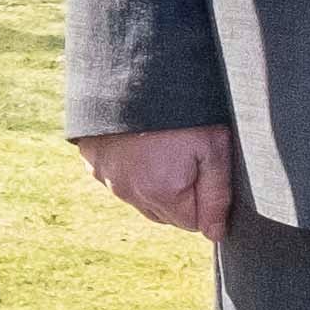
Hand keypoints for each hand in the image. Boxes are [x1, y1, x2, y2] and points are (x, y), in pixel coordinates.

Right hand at [78, 126, 238, 238]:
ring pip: (140, 198)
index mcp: (163, 193)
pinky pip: (117, 179)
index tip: (204, 167)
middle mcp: (130, 193)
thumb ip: (217, 197)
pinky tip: (139, 144)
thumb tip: (214, 234)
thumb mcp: (213, 148)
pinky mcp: (92, 161)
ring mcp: (107, 178)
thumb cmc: (183, 111)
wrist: (136, 74)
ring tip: (163, 147)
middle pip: (165, 214)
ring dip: (153, 183)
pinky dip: (129, 168)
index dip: (204, 197)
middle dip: (179, 194)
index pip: (193, 223)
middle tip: (185, 156)